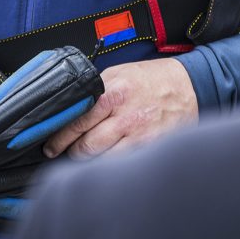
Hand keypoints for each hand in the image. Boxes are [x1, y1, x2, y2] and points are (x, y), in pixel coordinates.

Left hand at [43, 57, 197, 159]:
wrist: (189, 87)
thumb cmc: (151, 79)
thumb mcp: (120, 73)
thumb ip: (96, 90)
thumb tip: (71, 107)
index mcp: (114, 94)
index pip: (78, 119)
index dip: (60, 135)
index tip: (50, 143)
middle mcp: (125, 117)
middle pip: (86, 145)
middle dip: (70, 152)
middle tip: (61, 152)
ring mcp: (139, 136)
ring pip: (102, 160)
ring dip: (87, 161)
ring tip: (81, 157)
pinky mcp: (150, 149)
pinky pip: (122, 164)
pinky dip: (109, 165)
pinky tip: (104, 161)